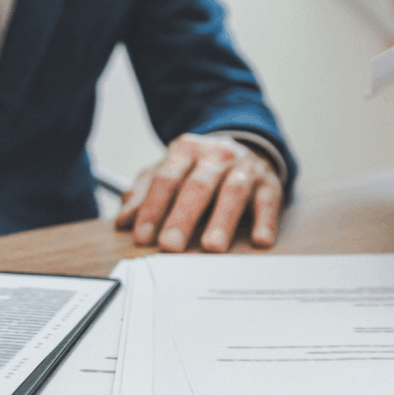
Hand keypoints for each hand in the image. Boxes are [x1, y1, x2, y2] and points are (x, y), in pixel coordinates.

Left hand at [115, 134, 282, 252]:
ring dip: (222, 221)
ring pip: (233, 192)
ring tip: (212, 246)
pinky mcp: (270, 182)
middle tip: (170, 245)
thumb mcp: (168, 172)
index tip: (142, 237)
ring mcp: (245, 167)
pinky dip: (265, 221)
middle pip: (197, 186)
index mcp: (186, 150)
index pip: (166, 179)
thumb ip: (144, 194)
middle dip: (182, 217)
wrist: (245, 147)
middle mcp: (216, 155)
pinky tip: (260, 240)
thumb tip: (123, 220)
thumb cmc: (199, 169)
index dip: (152, 208)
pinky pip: (268, 201)